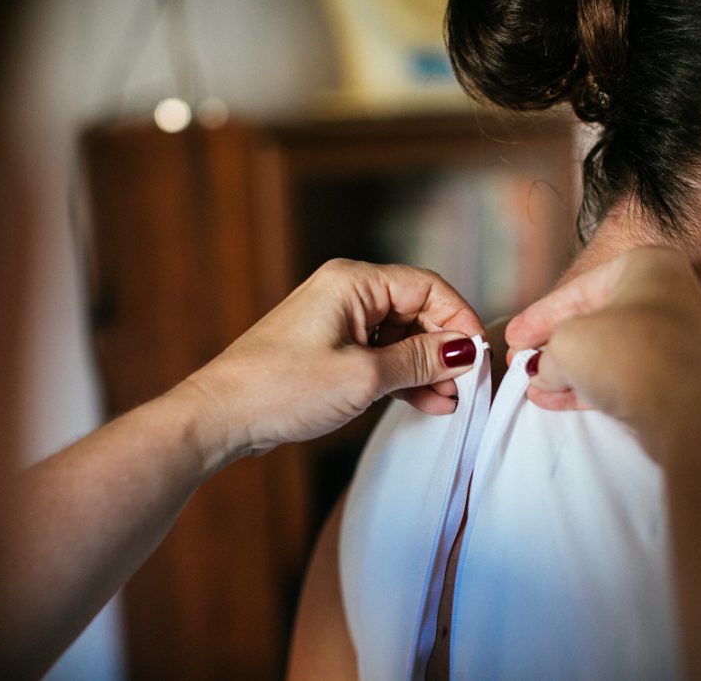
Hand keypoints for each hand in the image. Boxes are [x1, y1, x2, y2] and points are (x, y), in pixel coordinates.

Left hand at [173, 259, 485, 467]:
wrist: (220, 418)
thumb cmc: (281, 389)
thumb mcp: (363, 377)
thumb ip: (420, 360)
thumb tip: (465, 350)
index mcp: (353, 282)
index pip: (428, 286)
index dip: (459, 318)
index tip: (479, 354)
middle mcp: (348, 293)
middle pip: (417, 310)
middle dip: (444, 348)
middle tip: (466, 385)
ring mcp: (339, 322)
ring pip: (401, 337)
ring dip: (426, 368)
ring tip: (448, 401)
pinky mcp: (332, 350)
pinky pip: (381, 355)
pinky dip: (403, 377)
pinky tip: (426, 402)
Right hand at [506, 247, 700, 429]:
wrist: (691, 415)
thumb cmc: (630, 356)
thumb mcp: (568, 343)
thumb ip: (549, 353)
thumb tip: (546, 371)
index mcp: (650, 266)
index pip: (578, 290)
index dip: (538, 317)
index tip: (514, 338)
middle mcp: (672, 295)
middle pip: (597, 320)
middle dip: (555, 346)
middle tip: (524, 362)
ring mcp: (682, 340)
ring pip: (612, 352)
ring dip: (572, 371)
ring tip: (537, 388)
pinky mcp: (683, 380)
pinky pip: (630, 376)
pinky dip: (595, 386)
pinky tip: (559, 400)